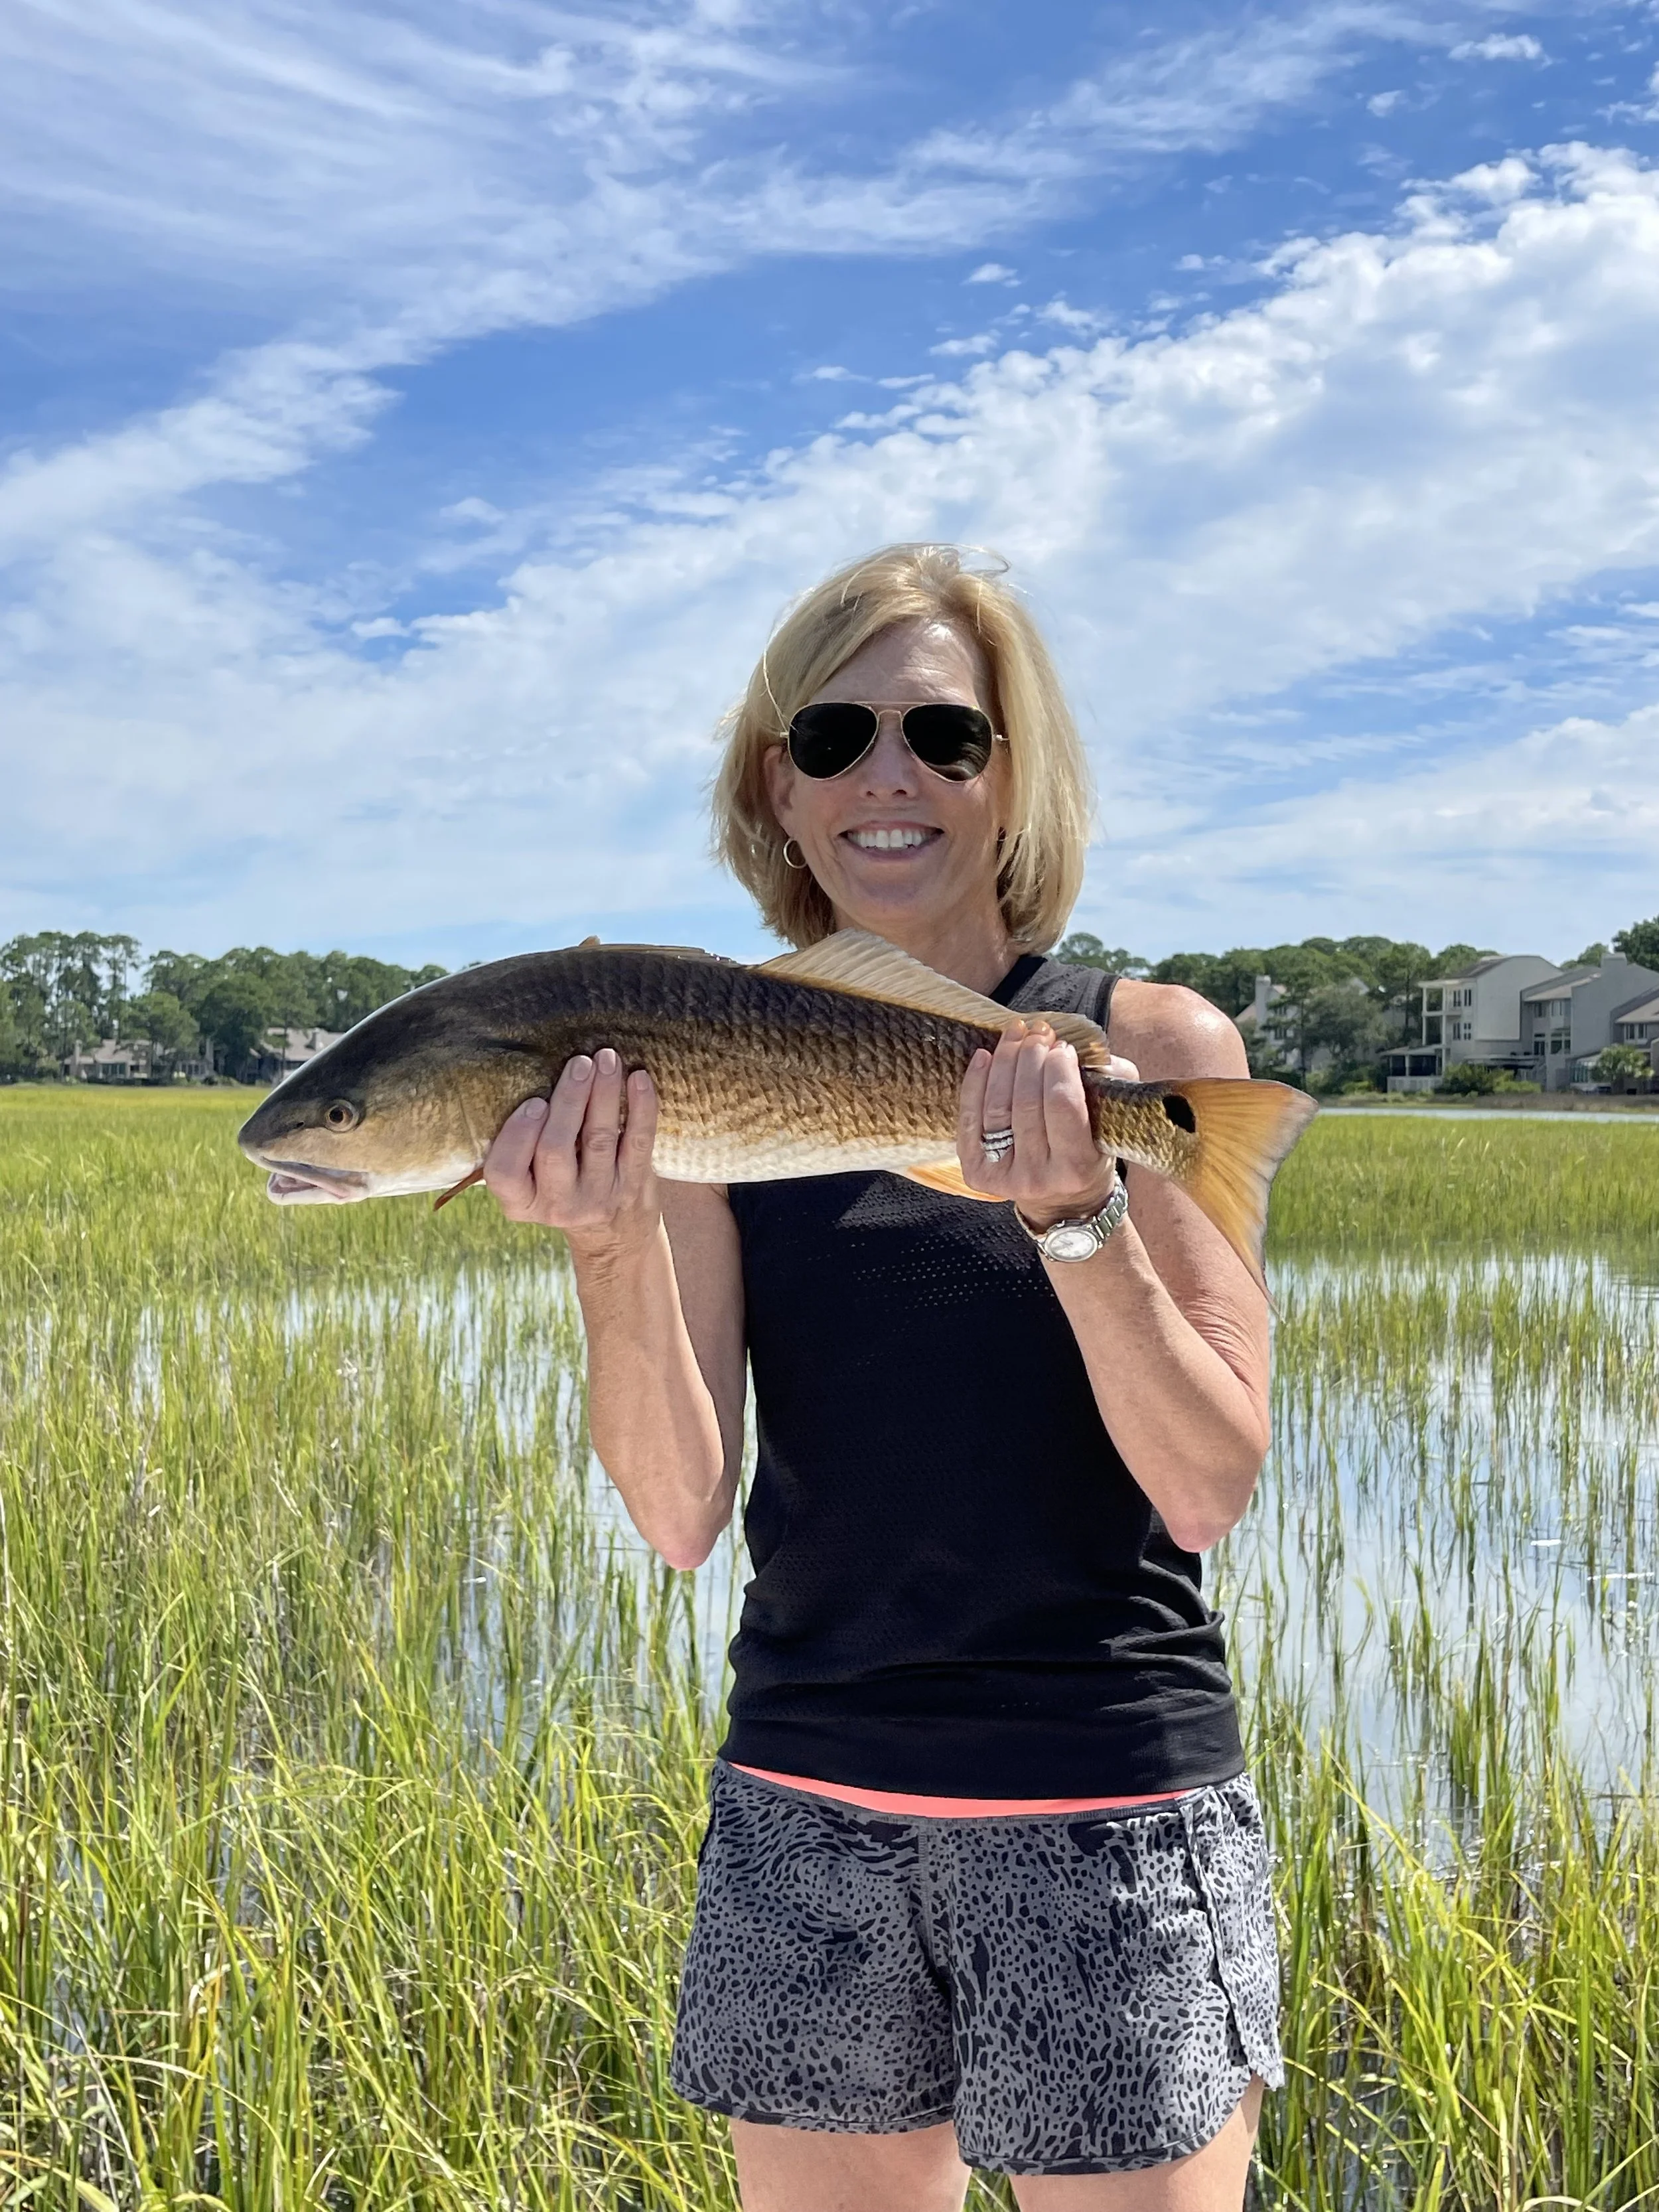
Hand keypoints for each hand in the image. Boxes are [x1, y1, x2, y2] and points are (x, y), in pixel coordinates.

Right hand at [482, 1047, 660, 1254]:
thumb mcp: (530, 1181)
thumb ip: (524, 1144)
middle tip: (579, 1063)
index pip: (504, 1172)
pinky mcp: (633, 1186)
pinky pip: (638, 1142)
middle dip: (568, 1101)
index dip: (517, 1135)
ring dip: (603, 1094)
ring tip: (606, 1059)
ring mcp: (598, 1198)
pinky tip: (639, 1079)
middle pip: (555, 1150)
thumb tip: (532, 1075)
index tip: (534, 1102)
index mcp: (521, 1202)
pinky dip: (641, 1108)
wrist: (613, 1232)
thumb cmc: (562, 1187)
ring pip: (598, 1139)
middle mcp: (558, 1205)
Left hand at [956, 1020, 1141, 1229]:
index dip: (1059, 1069)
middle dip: (1031, 1058)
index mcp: (1076, 1167)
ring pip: (996, 1107)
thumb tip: (1090, 1050)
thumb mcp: (1112, 1122)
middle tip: (1038, 1032)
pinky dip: (974, 1083)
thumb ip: (1112, 1083)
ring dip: (1004, 1062)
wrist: (1063, 1201)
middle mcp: (1037, 1176)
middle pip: (1026, 1103)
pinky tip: (984, 1056)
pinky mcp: (976, 1171)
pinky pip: (970, 1119)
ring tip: (1015, 1034)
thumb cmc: (1091, 1150)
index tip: (1063, 1046)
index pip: (1062, 1106)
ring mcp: (1002, 1176)